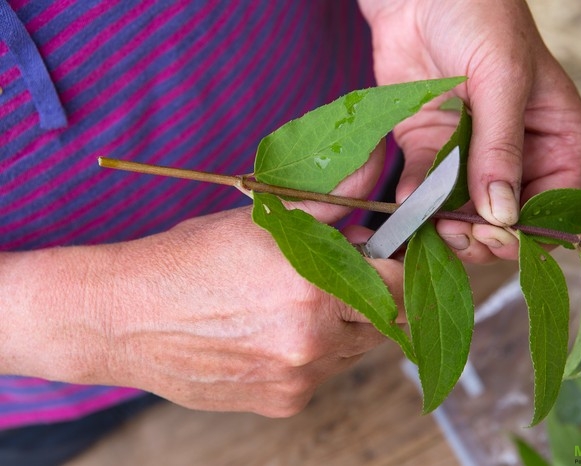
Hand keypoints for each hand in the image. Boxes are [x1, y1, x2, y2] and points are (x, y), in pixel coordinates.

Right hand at [0, 147, 401, 417]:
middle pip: (382, 320)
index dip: (396, 267)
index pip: (398, 284)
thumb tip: (374, 166)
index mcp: (313, 287)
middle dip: (368, 296)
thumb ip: (332, 201)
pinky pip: (321, 374)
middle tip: (330, 276)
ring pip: (354, 350)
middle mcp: (313, 341)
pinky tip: (272, 333)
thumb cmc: (190, 260)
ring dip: (341, 327)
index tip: (383, 258)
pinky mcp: (283, 402)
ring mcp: (299, 378)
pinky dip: (312, 354)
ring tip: (292, 303)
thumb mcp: (265, 220)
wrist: (125, 316)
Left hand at [359, 0, 580, 262]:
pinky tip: (405, 204)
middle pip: (507, 219)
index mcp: (556, 138)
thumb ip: (501, 148)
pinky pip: (426, 190)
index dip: (527, 230)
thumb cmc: (480, 16)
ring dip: (445, 226)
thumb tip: (502, 216)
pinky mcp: (431, 149)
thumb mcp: (503, 78)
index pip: (554, 205)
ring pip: (464, 213)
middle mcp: (518, 155)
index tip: (494, 235)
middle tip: (455, 232)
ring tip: (428, 223)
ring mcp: (471, 156)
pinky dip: (415, 204)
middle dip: (482, 234)